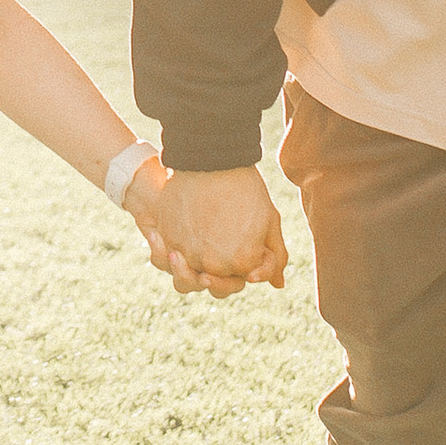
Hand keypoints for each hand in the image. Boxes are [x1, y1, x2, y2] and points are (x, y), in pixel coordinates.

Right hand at [152, 163, 286, 297]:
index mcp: (242, 264)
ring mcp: (187, 254)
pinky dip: (177, 249)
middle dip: (225, 268)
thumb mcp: (269, 221)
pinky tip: (185, 228)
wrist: (211, 159)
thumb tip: (278, 284)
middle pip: (217, 281)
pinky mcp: (167, 239)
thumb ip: (275, 258)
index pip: (246, 278)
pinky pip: (170, 256)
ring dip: (197, 264)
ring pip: (190, 273)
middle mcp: (212, 266)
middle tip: (225, 239)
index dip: (253, 262)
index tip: (251, 237)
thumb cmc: (246, 189)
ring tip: (202, 240)